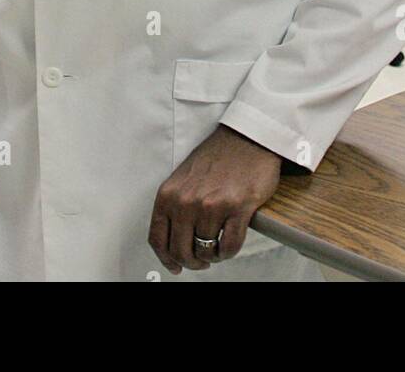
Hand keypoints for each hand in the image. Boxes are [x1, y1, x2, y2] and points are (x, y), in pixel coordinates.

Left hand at [148, 125, 282, 273]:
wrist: (246, 138)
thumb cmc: (218, 156)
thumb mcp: (183, 179)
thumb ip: (175, 206)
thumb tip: (173, 239)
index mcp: (169, 194)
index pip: (158, 239)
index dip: (166, 259)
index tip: (174, 266)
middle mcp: (186, 201)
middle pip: (181, 251)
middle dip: (192, 262)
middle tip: (201, 261)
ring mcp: (211, 206)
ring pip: (206, 251)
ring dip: (212, 256)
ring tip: (217, 248)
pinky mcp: (237, 208)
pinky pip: (230, 246)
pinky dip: (229, 252)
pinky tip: (229, 244)